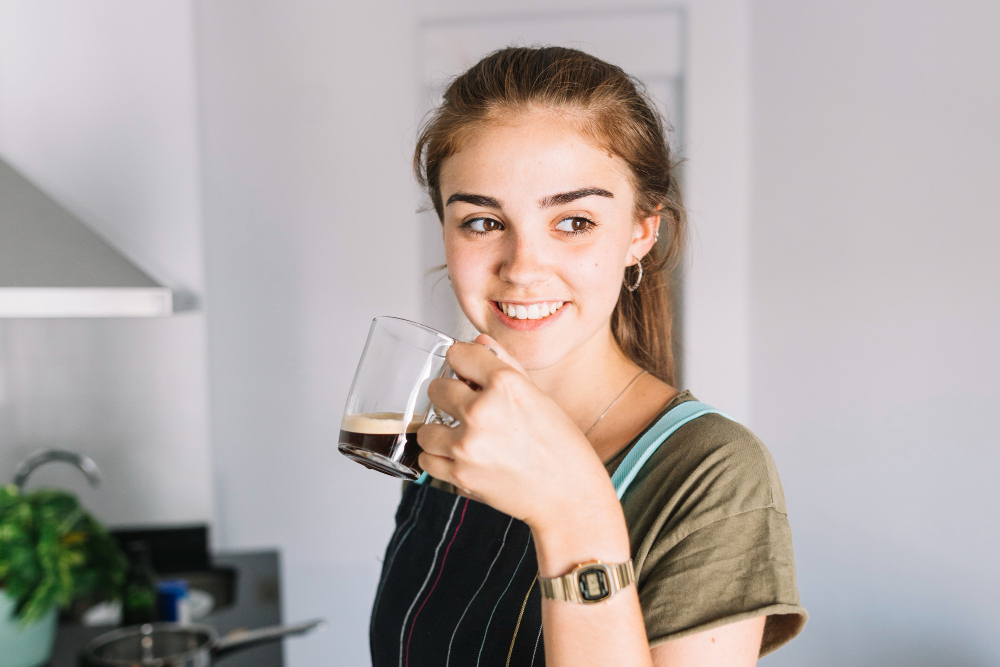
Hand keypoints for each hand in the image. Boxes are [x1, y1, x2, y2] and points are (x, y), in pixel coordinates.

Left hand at [416, 335, 617, 531]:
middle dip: (449, 397)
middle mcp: (482, 410)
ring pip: (426, 428)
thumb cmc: (562, 447)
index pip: (458, 353)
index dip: (462, 363)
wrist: (569, 496)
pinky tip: (459, 458)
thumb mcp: (539, 396)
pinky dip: (439, 460)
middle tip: (466, 410)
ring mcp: (467, 444)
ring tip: (462, 439)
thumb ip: (506, 365)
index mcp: (505, 384)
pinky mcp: (459, 474)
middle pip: (436, 388)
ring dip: (440, 432)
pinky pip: (427, 459)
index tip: (467, 374)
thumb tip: (479, 342)